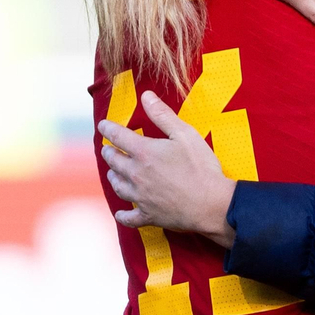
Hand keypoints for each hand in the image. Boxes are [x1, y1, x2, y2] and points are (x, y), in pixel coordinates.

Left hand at [98, 90, 236, 247]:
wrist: (211, 204)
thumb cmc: (201, 167)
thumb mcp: (185, 134)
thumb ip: (163, 115)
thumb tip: (146, 96)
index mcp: (144, 152)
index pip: (118, 136)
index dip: (108, 129)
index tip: (102, 125)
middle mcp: (136, 175)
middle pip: (114, 162)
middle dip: (109, 153)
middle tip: (107, 149)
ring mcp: (141, 197)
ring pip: (118, 186)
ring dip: (113, 177)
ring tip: (113, 173)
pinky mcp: (149, 215)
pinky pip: (129, 218)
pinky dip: (123, 215)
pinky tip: (120, 213)